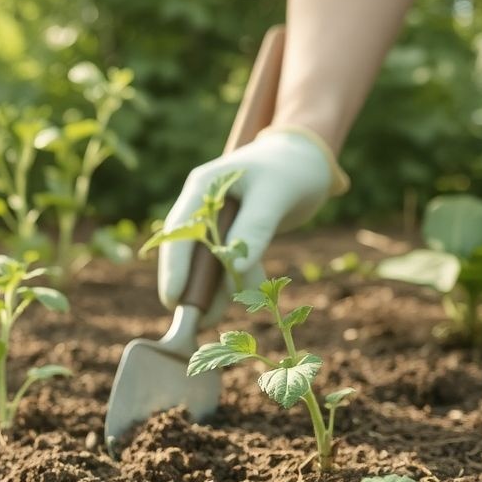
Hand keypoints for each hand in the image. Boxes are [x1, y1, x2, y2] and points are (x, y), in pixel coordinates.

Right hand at [156, 127, 348, 323]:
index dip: (173, 267)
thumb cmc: (291, 169)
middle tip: (192, 319)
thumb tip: (235, 269)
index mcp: (203, 188)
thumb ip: (255, 229)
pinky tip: (244, 299)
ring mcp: (216, 222)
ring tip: (212, 319)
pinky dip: (236, 280)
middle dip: (191, 285)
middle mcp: (202, 206)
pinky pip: (229, 263)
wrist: (310, 161)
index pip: (179, 231)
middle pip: (187, 252)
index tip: (172, 299)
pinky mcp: (232, 234)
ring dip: (213, 289)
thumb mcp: (274, 196)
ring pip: (208, 262)